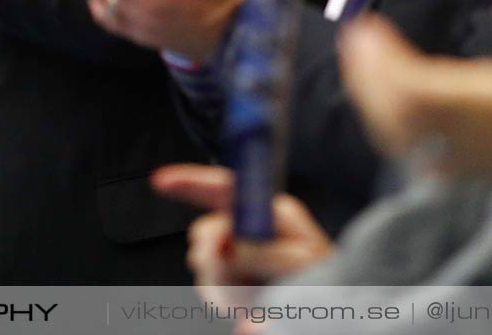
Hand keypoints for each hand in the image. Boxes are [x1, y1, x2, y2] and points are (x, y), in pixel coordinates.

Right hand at [150, 164, 333, 308]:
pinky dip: (223, 302)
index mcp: (269, 211)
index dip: (190, 180)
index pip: (224, 187)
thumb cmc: (327, 281)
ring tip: (249, 300)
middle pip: (206, 231)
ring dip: (221, 287)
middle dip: (211, 258)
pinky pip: (209, 288)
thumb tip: (225, 246)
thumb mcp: (301, 261)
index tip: (161, 180)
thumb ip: (261, 251)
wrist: (330, 310)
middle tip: (229, 276)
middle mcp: (251, 229)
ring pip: (204, 265)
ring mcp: (239, 256)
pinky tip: (243, 308)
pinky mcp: (233, 282)